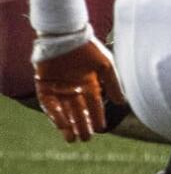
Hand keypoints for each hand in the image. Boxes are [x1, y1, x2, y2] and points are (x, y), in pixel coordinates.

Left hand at [32, 28, 124, 143]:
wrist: (65, 35)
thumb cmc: (88, 48)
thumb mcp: (106, 66)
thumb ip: (114, 84)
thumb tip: (123, 103)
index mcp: (89, 83)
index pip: (94, 104)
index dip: (97, 116)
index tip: (101, 128)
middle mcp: (74, 88)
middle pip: (78, 111)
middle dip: (83, 125)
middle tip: (86, 138)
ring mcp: (58, 88)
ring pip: (64, 111)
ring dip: (69, 125)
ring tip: (73, 138)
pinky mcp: (44, 86)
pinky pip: (49, 104)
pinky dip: (55, 114)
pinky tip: (62, 124)